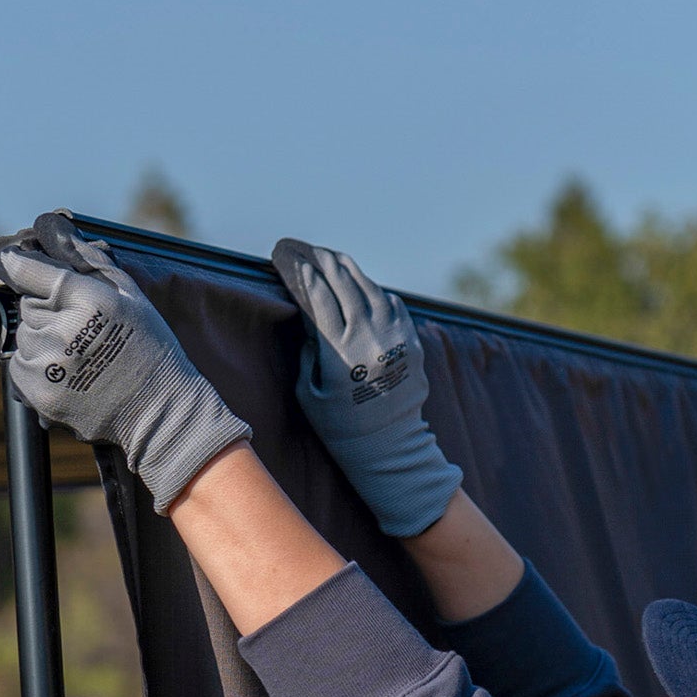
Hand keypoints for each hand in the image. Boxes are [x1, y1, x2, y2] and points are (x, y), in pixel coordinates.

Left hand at [0, 222, 249, 512]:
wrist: (161, 412)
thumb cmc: (151, 350)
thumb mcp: (130, 294)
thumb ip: (88, 259)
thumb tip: (53, 227)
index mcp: (86, 299)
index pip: (25, 269)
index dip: (19, 265)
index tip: (15, 262)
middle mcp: (62, 330)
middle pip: (27, 305)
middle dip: (47, 311)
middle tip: (81, 329)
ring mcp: (48, 365)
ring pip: (24, 337)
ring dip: (43, 342)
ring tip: (79, 356)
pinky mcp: (40, 394)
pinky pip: (20, 369)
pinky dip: (38, 370)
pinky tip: (69, 375)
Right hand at [271, 238, 460, 537]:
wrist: (390, 447)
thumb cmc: (340, 426)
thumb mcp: (310, 392)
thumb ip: (309, 349)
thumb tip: (309, 312)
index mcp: (340, 350)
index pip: (317, 295)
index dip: (299, 271)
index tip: (285, 255)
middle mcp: (370, 336)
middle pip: (342, 281)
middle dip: (320, 260)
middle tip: (304, 249)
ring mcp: (395, 335)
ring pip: (369, 286)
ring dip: (346, 268)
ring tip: (330, 257)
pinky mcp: (411, 340)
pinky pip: (391, 302)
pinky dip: (372, 289)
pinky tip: (359, 285)